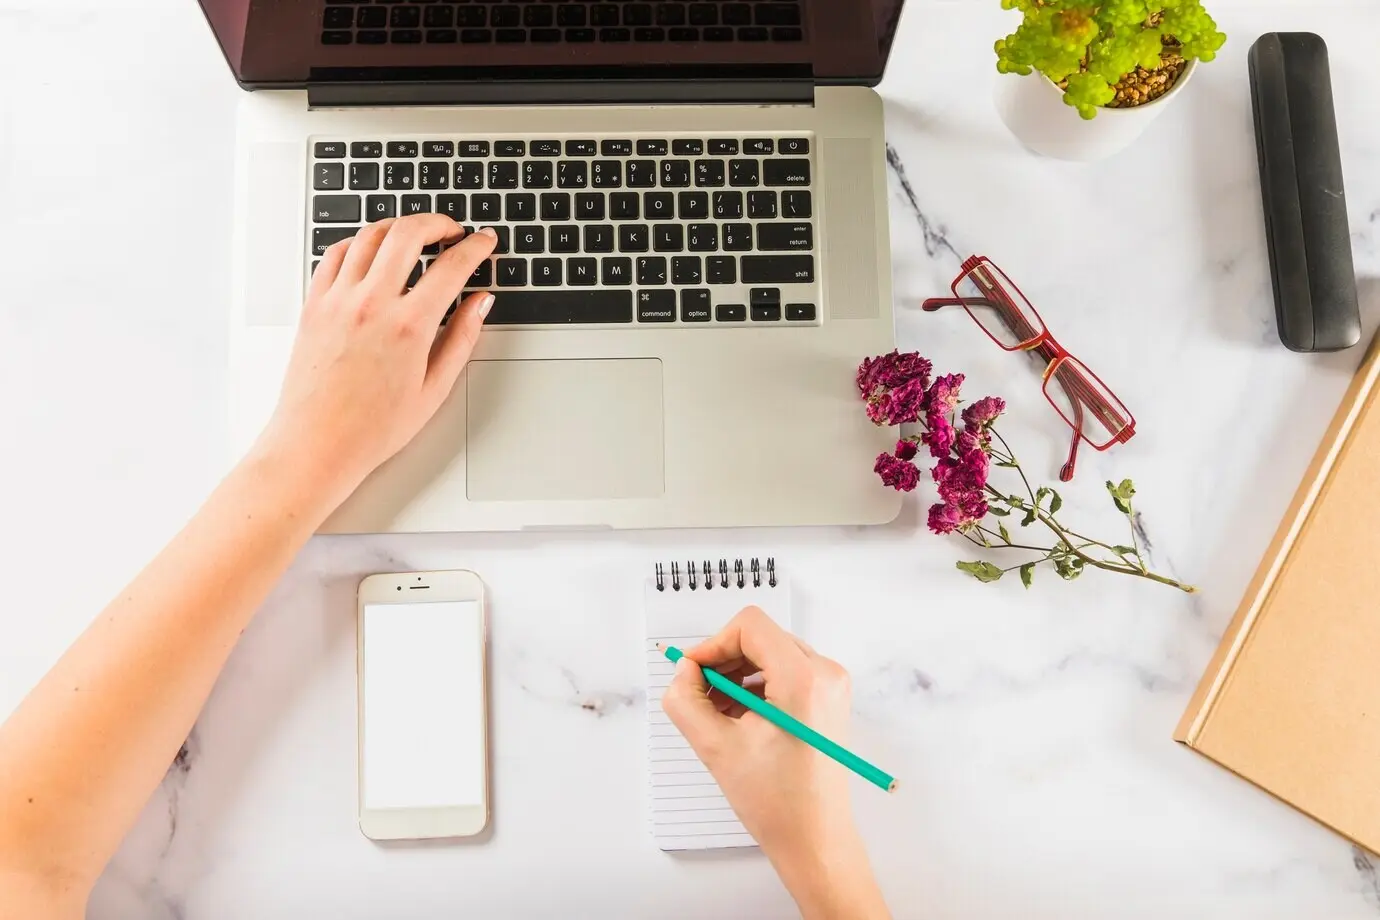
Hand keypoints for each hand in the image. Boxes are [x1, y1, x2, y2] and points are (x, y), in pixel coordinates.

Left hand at [257, 216, 496, 506]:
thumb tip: (481, 303)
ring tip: (414, 235)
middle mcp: (372, 304)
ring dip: (398, 227)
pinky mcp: (314, 304)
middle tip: (451, 231)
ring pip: (370, 235)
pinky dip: (359, 243)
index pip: (452, 266)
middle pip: (408, 233)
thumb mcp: (434, 389)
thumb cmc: (373, 428)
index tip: (485, 242)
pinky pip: (337, 254)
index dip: (476, 247)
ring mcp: (339, 300)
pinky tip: (372, 252)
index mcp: (409, 327)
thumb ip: (462, 338)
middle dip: (437, 222)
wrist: (316, 444)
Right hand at [663, 608, 888, 919]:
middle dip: (723, 663)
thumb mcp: (716, 747)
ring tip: (719, 715)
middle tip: (699, 696)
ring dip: (737, 678)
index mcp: (804, 679)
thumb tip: (683, 672)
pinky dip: (755, 689)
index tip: (693, 672)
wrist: (815, 840)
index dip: (713, 644)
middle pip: (760, 638)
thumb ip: (686, 699)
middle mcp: (826, 674)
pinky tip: (739, 721)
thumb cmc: (779, 804)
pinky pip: (784, 674)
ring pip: (770, 655)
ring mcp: (831, 687)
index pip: (750, 626)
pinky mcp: (827, 700)